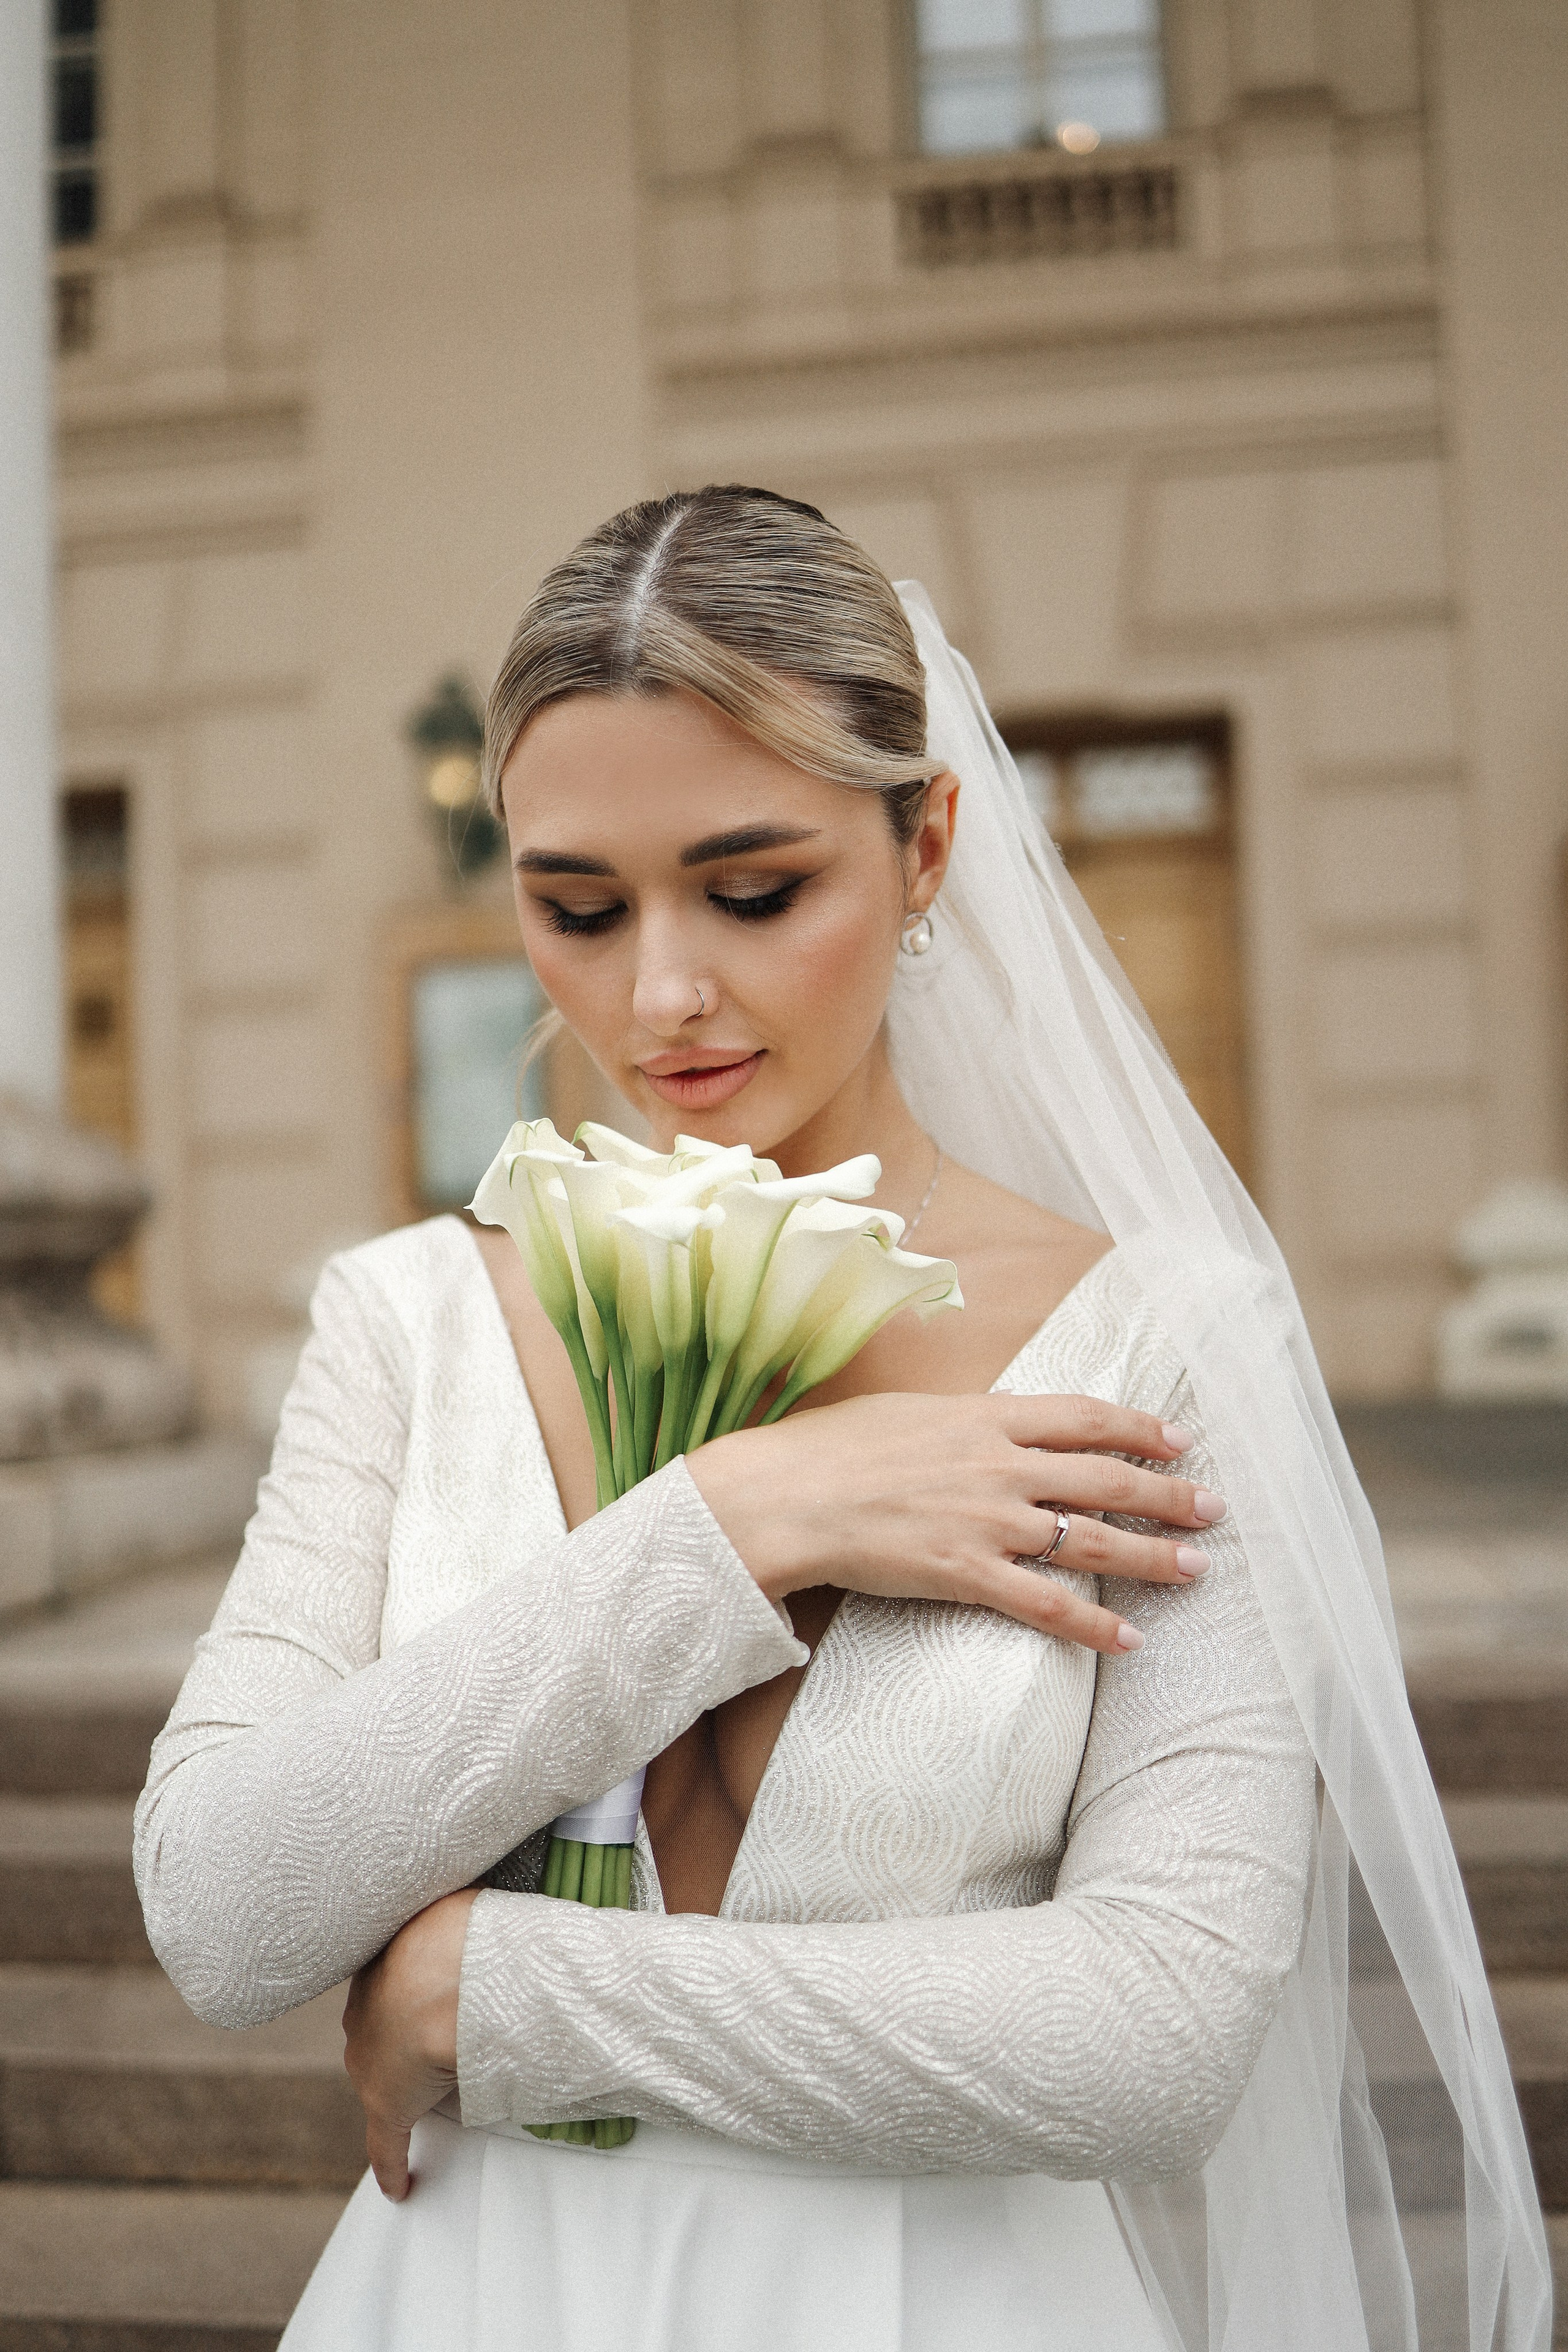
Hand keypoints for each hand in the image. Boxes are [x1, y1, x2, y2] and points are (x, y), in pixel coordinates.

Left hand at [341, 1889, 477, 2199]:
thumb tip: (477, 1882)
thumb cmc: (454, 1936)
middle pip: (376, 2027)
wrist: (442, 1984)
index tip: (425, 1989)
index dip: (405, 1987)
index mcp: (376, 1969)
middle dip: (396, 2028)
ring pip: (384, 2074)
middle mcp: (362, 2016)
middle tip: (435, 2028)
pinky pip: (388, 2145)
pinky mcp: (388, 2108)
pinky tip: (399, 2186)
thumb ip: (457, 1908)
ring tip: (436, 2082)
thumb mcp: (454, 1907)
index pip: (384, 1983)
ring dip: (405, 2077)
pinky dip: (393, 2165)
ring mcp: (372, 2064)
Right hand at [688, 1392, 1224, 1656]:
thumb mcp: (911, 1410)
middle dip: (1169, 1494)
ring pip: (1091, 1540)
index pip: (1086, 1416)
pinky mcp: (967, 1574)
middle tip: (1215, 1507)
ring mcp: (988, 1521)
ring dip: (1152, 1556)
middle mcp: (1000, 1465)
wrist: (788, 1495)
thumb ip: (968, 1420)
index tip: (1179, 1439)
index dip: (1140, 1427)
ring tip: (1197, 1568)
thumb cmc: (834, 1447)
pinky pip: (1046, 1605)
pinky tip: (1130, 1639)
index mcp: (987, 1415)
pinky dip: (1094, 1625)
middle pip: (1107, 1477)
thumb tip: (1004, 1421)